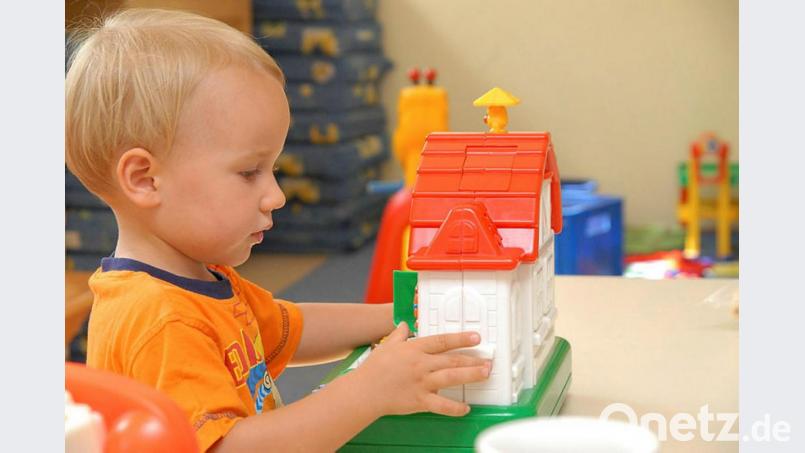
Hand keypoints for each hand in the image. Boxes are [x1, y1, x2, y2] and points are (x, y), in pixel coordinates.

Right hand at [350, 322, 491, 417]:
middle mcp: (421, 364)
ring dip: (471, 375)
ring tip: (485, 373)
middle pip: (452, 359)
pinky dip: (455, 408)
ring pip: (451, 377)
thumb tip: (404, 325)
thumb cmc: (374, 368)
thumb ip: (398, 335)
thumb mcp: (386, 345)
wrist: (364, 391)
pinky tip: (466, 408)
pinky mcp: (420, 400)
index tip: (476, 337)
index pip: (442, 341)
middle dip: (473, 359)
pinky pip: (442, 405)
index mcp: (414, 349)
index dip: (461, 338)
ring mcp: (422, 382)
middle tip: (488, 359)